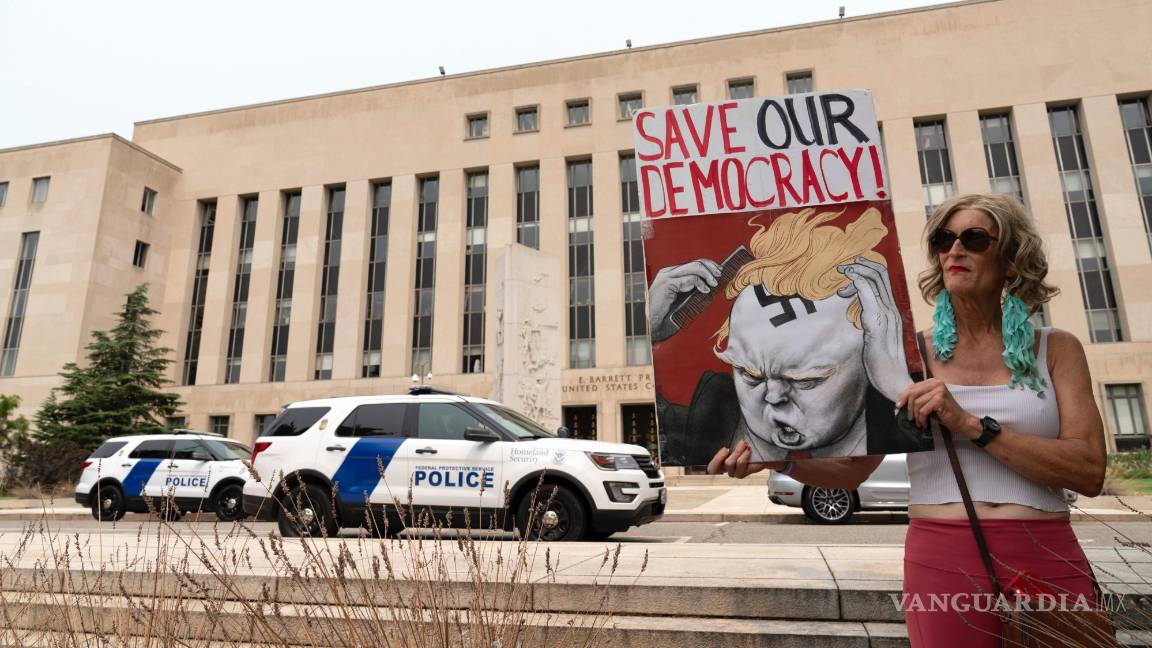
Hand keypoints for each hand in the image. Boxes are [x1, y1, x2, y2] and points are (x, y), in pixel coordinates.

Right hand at [648, 260, 721, 342]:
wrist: (650, 326)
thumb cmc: (665, 318)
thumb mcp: (682, 301)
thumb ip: (692, 291)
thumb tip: (711, 286)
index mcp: (671, 275)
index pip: (693, 264)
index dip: (708, 267)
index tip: (718, 273)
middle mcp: (668, 273)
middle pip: (696, 262)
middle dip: (712, 267)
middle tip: (720, 276)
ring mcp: (667, 277)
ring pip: (695, 266)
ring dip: (708, 275)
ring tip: (714, 284)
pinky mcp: (668, 284)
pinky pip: (691, 279)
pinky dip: (701, 284)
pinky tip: (705, 291)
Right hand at [706, 440, 783, 477]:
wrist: (763, 454)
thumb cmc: (746, 447)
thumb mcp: (735, 442)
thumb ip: (728, 440)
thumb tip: (723, 426)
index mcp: (721, 463)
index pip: (711, 468)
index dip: (714, 460)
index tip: (724, 448)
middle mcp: (727, 470)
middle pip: (715, 468)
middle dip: (720, 456)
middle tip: (726, 448)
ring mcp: (734, 473)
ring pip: (729, 463)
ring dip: (736, 451)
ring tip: (743, 444)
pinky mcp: (743, 473)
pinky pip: (740, 463)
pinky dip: (744, 454)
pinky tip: (749, 449)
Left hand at [837, 257, 911, 401]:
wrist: (894, 382)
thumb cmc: (883, 363)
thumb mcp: (877, 337)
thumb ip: (873, 323)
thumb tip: (864, 313)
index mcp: (892, 313)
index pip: (884, 282)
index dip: (868, 271)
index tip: (851, 271)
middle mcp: (892, 310)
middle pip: (882, 275)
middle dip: (862, 265)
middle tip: (845, 265)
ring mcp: (887, 316)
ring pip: (876, 280)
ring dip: (858, 270)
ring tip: (843, 270)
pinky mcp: (877, 324)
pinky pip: (869, 295)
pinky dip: (859, 282)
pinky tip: (849, 279)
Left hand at [897, 378, 974, 433]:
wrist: (960, 420)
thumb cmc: (944, 412)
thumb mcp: (929, 401)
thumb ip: (919, 398)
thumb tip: (901, 402)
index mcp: (932, 381)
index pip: (912, 387)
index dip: (903, 397)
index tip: (898, 406)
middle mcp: (936, 383)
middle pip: (913, 394)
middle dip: (909, 408)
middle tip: (910, 418)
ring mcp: (939, 390)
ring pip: (917, 403)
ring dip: (916, 416)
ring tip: (920, 422)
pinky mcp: (940, 399)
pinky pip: (923, 410)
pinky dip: (922, 419)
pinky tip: (925, 423)